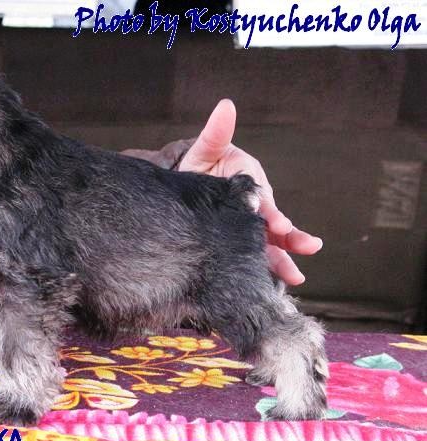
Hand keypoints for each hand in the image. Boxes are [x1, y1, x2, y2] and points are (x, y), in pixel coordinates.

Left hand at [178, 99, 321, 284]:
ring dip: (283, 259)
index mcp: (251, 181)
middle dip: (290, 237)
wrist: (182, 185)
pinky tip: (270, 287)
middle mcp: (255, 205)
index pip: (264, 198)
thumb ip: (217, 133)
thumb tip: (227, 105)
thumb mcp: (205, 150)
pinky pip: (255, 255)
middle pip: (274, 223)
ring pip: (269, 244)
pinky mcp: (239, 241)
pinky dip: (264, 270)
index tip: (280, 224)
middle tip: (307, 248)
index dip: (272, 212)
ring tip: (297, 277)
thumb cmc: (197, 166)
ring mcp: (249, 226)